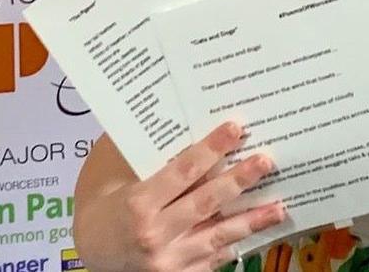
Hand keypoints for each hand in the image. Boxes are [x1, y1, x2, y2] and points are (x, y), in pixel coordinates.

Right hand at [75, 121, 286, 271]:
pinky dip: (234, 243)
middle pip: (206, 203)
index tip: (235, 129)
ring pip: (217, 237)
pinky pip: (213, 259)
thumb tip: (168, 112)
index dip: (211, 148)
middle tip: (265, 161)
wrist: (90, 252)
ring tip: (278, 206)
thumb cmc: (100, 205)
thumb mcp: (108, 172)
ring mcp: (168, 261)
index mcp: (138, 203)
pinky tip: (255, 230)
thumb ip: (137, 149)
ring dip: (250, 221)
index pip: (182, 171)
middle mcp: (155, 234)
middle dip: (239, 181)